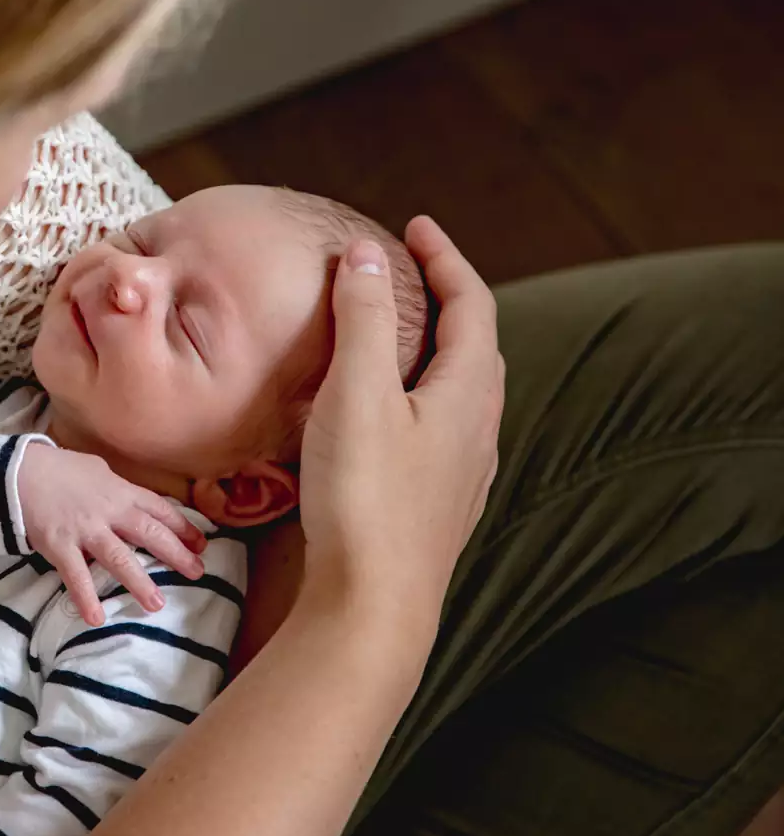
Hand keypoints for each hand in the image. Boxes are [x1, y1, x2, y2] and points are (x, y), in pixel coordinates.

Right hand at [19, 443, 206, 625]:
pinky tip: (96, 618)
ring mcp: (85, 530)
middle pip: (150, 534)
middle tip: (197, 572)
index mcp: (120, 491)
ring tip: (156, 604)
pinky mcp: (60, 546)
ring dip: (139, 582)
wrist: (18, 472)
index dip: (183, 527)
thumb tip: (130, 497)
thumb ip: (116, 487)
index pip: (159, 510)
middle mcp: (108, 511)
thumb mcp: (95, 470)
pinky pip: (76, 576)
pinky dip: (86, 598)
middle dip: (176, 554)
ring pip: (119, 558)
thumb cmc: (58, 469)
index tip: (201, 543)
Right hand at [298, 216, 503, 633]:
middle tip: (408, 274)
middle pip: (475, 347)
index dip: (445, 259)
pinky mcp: (436, 507)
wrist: (372, 608)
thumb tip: (366, 255)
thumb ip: (362, 318)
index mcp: (468, 394)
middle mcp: (478, 432)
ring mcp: (461, 475)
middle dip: (445, 301)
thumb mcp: (357, 393)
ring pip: (460, 393)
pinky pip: (439, 431)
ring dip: (434, 353)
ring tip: (396, 338)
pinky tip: (388, 418)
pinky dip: (418, 398)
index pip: (472, 304)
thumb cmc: (365, 499)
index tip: (416, 227)